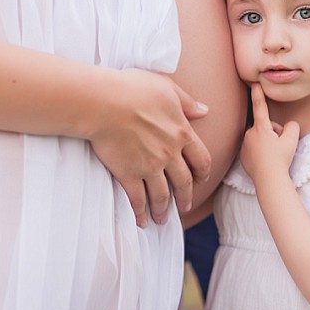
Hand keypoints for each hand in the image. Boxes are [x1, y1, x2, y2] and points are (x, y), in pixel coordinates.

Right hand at [87, 69, 210, 227]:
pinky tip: (141, 221)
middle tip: (184, 207)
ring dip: (164, 210)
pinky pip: (137, 200)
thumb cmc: (134, 89)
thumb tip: (205, 111)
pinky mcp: (129, 175)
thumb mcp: (167, 88)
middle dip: (185, 197)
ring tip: (162, 220)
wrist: (105, 102)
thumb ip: (187, 102)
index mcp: (182, 132)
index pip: (201, 159)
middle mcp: (170, 154)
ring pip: (163, 195)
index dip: (203, 172)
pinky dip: (140, 213)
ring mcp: (150, 167)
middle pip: (184, 182)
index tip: (201, 180)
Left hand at [240, 83, 299, 182]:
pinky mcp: (243, 156)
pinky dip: (260, 152)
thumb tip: (289, 125)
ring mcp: (245, 145)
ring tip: (273, 155)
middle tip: (280, 146)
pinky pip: (253, 148)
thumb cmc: (281, 159)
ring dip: (267, 142)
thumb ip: (292, 127)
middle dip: (273, 132)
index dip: (258, 94)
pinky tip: (266, 160)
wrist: (269, 180)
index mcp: (261, 128)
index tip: (255, 83)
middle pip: (265, 126)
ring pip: (259, 137)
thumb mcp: (292, 140)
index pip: (260, 107)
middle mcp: (250, 134)